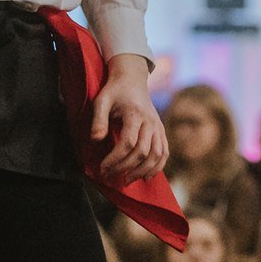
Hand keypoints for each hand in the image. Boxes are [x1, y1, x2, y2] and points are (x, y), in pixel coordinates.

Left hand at [93, 56, 167, 183]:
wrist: (132, 79)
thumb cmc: (114, 91)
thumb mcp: (101, 100)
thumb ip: (98, 120)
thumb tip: (96, 140)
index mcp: (135, 114)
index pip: (128, 143)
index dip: (115, 159)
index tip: (102, 167)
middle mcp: (150, 122)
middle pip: (142, 152)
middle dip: (125, 168)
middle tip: (109, 176)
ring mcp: (158, 127)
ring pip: (156, 156)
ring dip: (141, 172)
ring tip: (125, 181)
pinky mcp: (161, 131)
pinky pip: (164, 153)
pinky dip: (157, 167)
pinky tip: (145, 177)